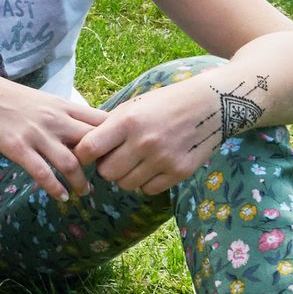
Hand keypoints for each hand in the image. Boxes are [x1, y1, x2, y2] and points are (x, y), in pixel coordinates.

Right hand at [0, 71, 108, 201]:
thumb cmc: (5, 96)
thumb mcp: (41, 100)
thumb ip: (62, 114)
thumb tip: (79, 131)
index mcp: (63, 105)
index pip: (101, 121)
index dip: (115, 138)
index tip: (118, 153)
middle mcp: (55, 119)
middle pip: (93, 143)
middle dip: (103, 164)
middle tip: (106, 178)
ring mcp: (36, 134)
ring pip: (71, 163)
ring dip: (81, 182)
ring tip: (84, 192)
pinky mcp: (17, 147)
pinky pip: (42, 172)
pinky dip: (55, 188)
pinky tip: (61, 197)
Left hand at [74, 76, 225, 195]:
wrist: (211, 104)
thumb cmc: (164, 103)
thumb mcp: (132, 106)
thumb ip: (108, 127)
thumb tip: (81, 149)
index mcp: (127, 122)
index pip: (88, 149)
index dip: (82, 156)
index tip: (86, 156)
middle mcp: (144, 142)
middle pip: (106, 173)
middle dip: (106, 168)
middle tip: (115, 158)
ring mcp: (163, 159)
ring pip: (126, 184)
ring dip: (126, 176)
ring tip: (135, 161)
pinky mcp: (180, 172)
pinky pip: (148, 189)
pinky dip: (145, 182)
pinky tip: (152, 167)